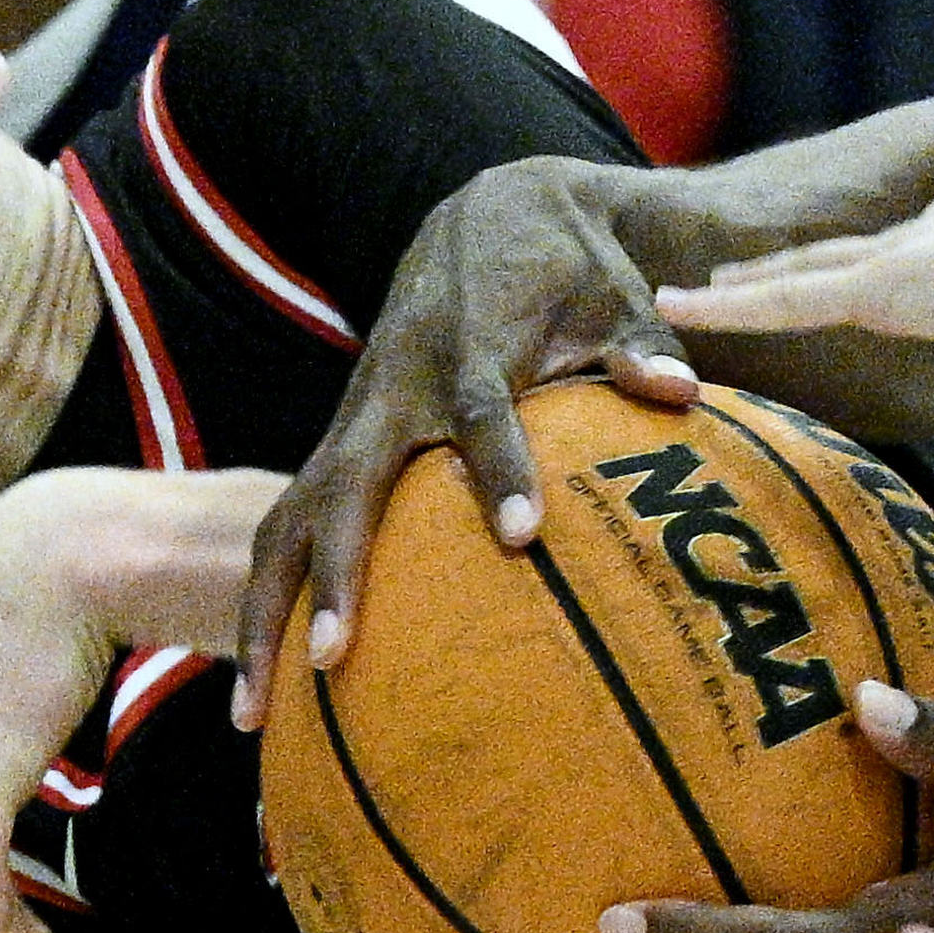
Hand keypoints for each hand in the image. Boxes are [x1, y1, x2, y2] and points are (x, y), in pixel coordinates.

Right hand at [238, 155, 700, 721]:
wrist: (483, 215)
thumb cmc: (567, 268)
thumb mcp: (614, 293)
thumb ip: (643, 345)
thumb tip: (682, 391)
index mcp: (470, 349)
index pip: (483, 414)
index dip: (502, 469)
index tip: (525, 535)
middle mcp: (393, 392)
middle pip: (349, 486)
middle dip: (339, 571)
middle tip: (333, 658)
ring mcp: (352, 423)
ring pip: (289, 521)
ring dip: (264, 612)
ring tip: (252, 717)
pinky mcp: (336, 447)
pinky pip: (286, 530)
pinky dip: (266, 603)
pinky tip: (262, 690)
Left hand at [656, 174, 933, 351]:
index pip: (919, 241)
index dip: (883, 254)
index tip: (861, 263)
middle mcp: (929, 235)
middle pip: (842, 253)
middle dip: (794, 264)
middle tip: (739, 274)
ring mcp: (898, 263)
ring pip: (798, 275)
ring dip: (743, 287)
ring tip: (689, 295)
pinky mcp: (877, 290)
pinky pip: (782, 300)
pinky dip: (726, 305)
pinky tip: (675, 305)